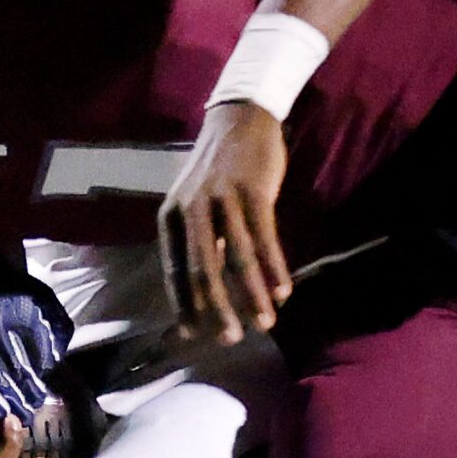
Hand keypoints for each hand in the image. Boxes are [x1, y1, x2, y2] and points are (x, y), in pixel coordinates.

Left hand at [158, 100, 292, 344]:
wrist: (240, 117)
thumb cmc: (218, 168)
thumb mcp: (195, 202)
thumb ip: (198, 241)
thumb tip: (206, 287)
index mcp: (171, 216)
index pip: (175, 270)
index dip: (184, 305)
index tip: (194, 336)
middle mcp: (192, 209)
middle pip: (204, 270)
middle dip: (217, 310)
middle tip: (230, 340)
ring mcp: (223, 199)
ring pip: (238, 259)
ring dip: (253, 295)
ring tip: (265, 323)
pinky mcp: (254, 191)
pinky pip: (264, 238)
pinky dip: (275, 268)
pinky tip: (284, 291)